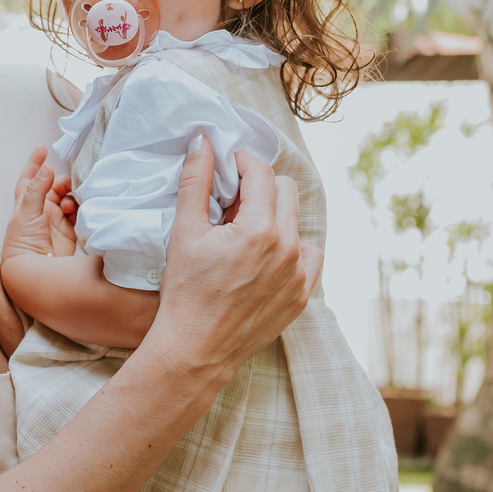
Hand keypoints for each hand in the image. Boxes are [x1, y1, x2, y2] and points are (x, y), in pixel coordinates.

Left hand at [4, 149, 78, 264]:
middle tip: (70, 184)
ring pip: (68, 199)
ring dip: (72, 197)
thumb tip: (47, 167)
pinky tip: (79, 211)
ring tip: (72, 204)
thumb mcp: (26, 213)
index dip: (35, 163)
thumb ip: (37, 190)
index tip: (43, 148)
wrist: (33, 271)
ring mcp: (55, 220)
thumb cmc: (22, 242)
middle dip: (62, 183)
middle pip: (54, 187)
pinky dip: (80, 209)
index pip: (30, 178)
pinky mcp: (69, 231)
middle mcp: (41, 210)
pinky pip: (78, 213)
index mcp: (25, 203)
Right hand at [151, 136, 320, 385]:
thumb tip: (203, 142)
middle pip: (285, 190)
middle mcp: (288, 249)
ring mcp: (299, 274)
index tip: (227, 170)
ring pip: (297, 222)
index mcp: (259, 229)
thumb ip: (196, 181)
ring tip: (244, 236)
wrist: (195, 349)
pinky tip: (262, 259)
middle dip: (259, 188)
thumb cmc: (185, 292)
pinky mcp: (302, 295)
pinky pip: (308, 256)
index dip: (242, 164)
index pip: (262, 173)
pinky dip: (289, 249)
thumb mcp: (184, 231)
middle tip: (231, 205)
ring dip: (274, 218)